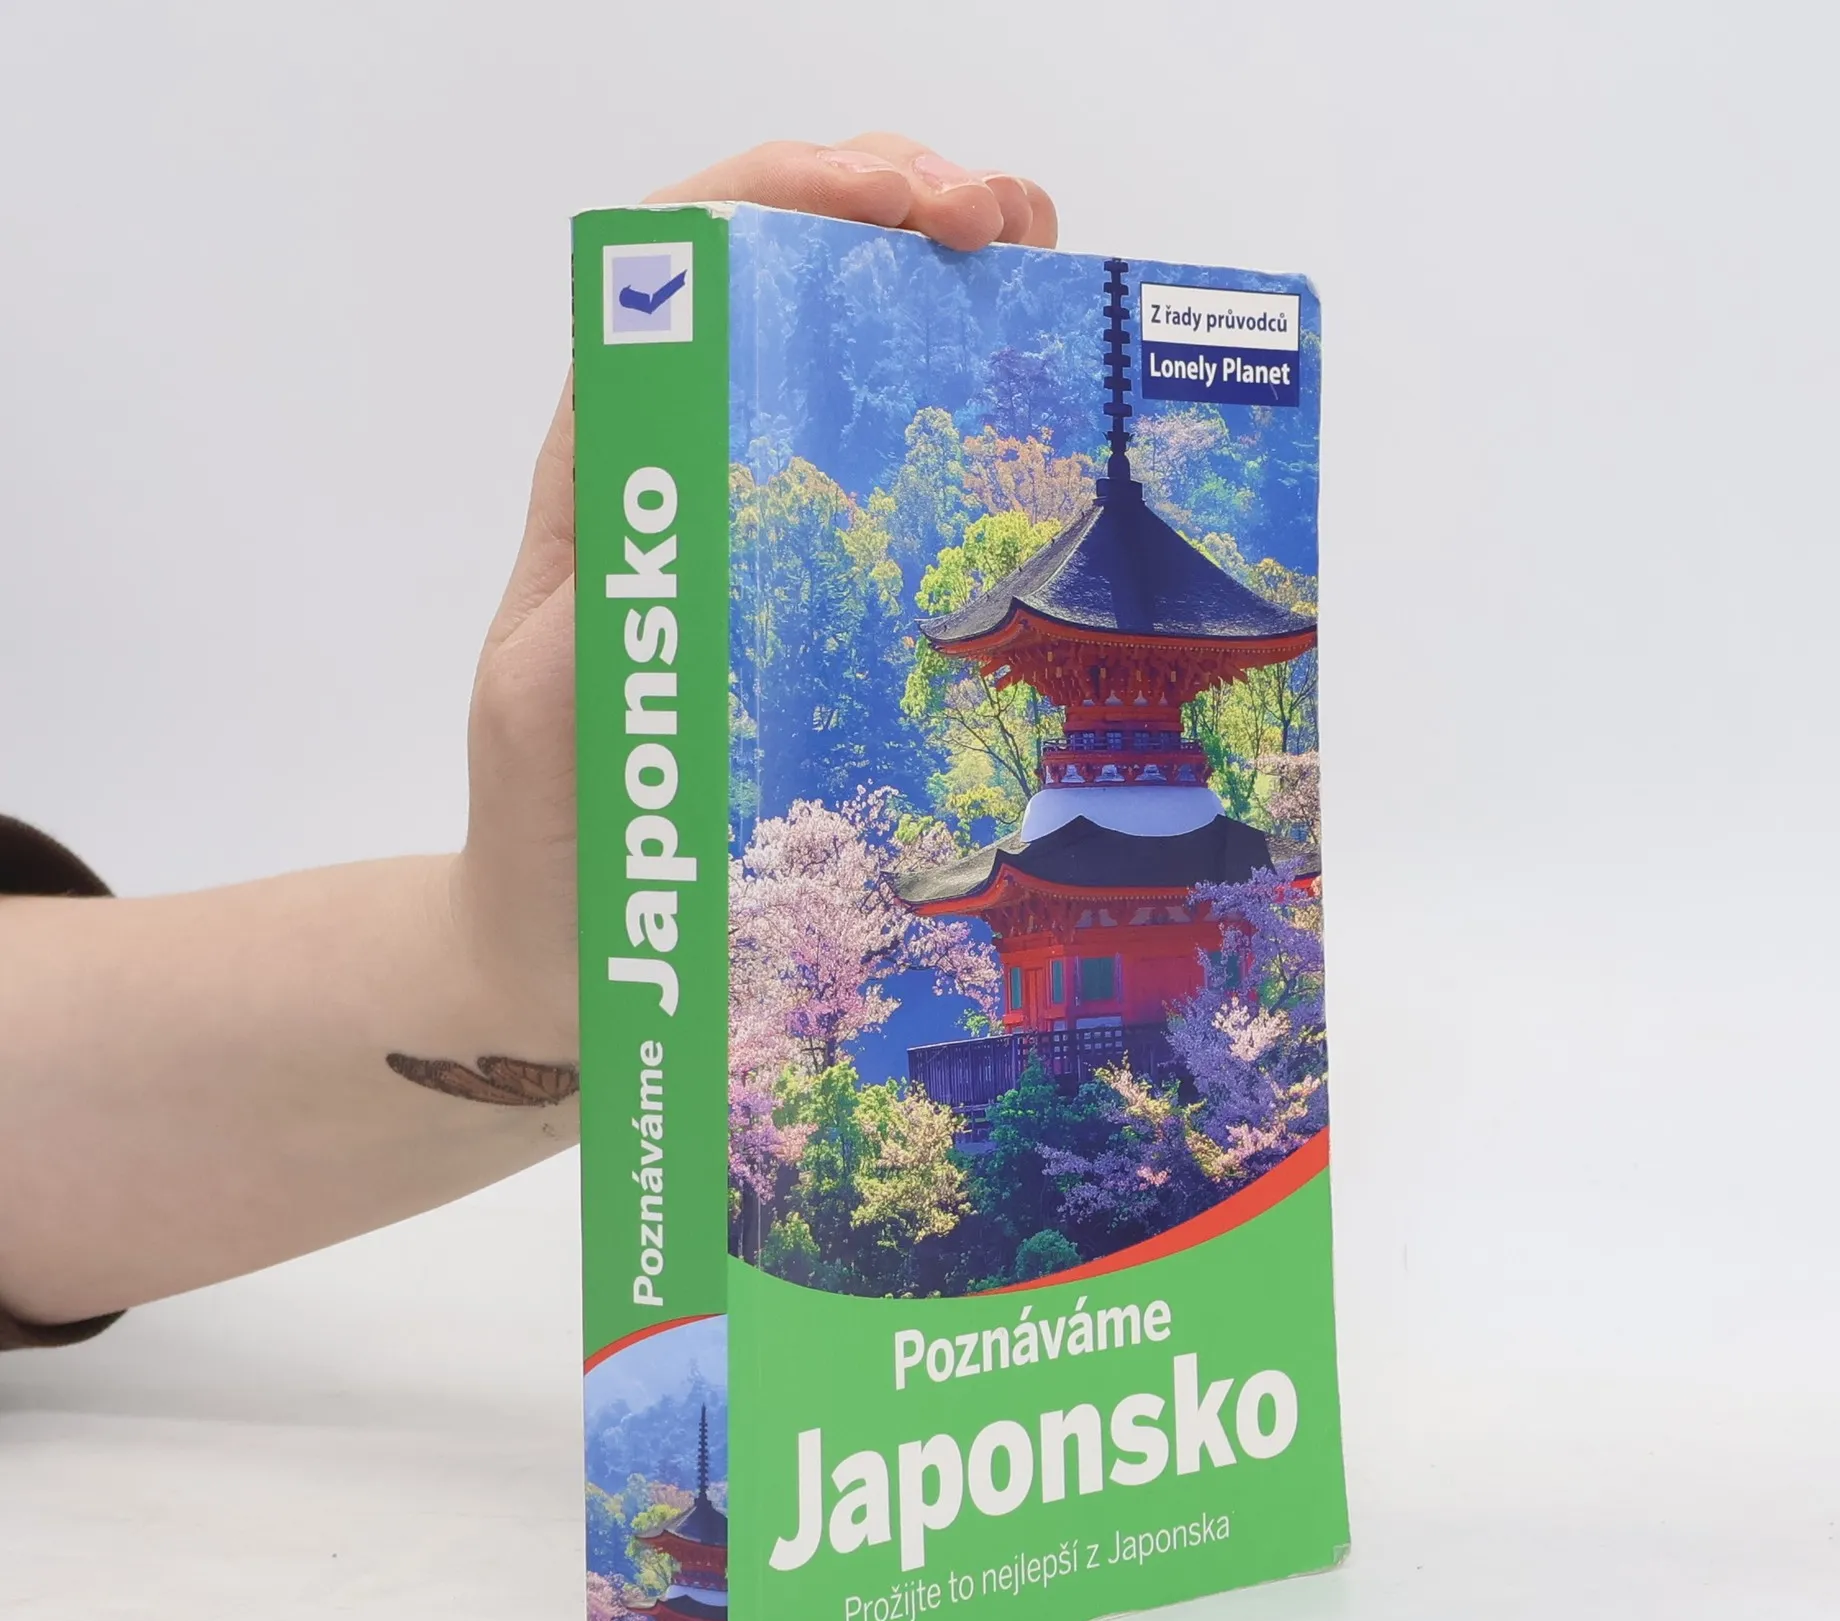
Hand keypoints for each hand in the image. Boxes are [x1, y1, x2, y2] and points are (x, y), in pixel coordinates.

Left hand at [452, 138, 1057, 1045]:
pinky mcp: (813, 621)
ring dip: (940, 297)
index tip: (911, 203)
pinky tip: (1034, 434)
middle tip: (1012, 230)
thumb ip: (616, 596)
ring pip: (845, 372)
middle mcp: (694, 487)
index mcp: (620, 479)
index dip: (790, 197)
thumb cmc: (554, 840)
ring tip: (1040, 277)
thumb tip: (712, 486)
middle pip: (783, 287)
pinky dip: (961, 430)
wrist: (564, 959)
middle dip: (896, 213)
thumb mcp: (563, 700)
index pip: (685, 271)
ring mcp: (762, 549)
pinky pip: (890, 496)